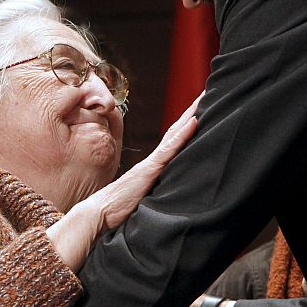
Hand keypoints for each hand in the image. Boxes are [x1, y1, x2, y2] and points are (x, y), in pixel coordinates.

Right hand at [48, 94, 200, 270]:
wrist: (99, 214)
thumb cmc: (118, 210)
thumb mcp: (142, 197)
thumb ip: (152, 190)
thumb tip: (164, 193)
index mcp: (152, 166)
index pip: (172, 140)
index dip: (185, 124)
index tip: (200, 109)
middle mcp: (153, 160)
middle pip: (175, 130)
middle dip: (192, 111)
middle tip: (207, 92)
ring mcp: (151, 163)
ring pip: (175, 134)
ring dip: (191, 115)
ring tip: (204, 98)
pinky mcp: (150, 171)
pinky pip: (169, 149)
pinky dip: (182, 135)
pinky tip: (194, 122)